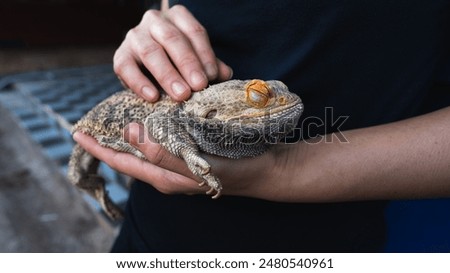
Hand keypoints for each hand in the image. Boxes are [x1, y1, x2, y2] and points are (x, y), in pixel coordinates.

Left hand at [73, 123, 281, 197]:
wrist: (264, 170)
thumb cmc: (234, 170)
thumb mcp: (196, 164)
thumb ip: (163, 152)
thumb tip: (130, 133)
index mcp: (164, 177)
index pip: (122, 162)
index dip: (99, 148)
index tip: (79, 132)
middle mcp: (167, 173)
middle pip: (130, 156)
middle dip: (111, 140)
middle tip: (95, 122)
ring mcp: (179, 165)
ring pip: (146, 148)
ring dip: (130, 133)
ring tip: (116, 116)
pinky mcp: (190, 155)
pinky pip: (163, 142)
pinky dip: (153, 129)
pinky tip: (153, 115)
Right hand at [113, 5, 232, 101]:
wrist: (148, 66)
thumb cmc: (178, 61)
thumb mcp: (196, 59)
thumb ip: (210, 65)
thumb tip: (226, 74)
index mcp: (177, 17)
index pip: (194, 32)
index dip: (205, 54)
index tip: (213, 76)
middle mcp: (154, 21)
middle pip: (173, 39)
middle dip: (188, 64)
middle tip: (199, 86)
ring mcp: (135, 36)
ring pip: (151, 52)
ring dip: (167, 75)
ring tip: (181, 95)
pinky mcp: (121, 55)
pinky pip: (127, 67)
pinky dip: (140, 83)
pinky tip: (153, 97)